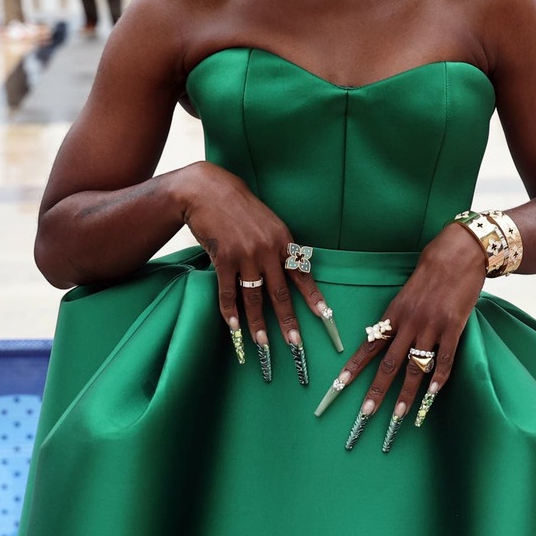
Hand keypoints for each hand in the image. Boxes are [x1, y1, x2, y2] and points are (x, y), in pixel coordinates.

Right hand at [177, 162, 329, 378]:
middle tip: (295, 344)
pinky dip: (230, 311)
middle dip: (288, 321)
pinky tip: (234, 327)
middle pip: (280, 293)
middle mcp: (268, 250)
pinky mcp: (223, 259)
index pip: (302, 274)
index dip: (314, 297)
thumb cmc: (240, 208)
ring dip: (258, 324)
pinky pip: (228, 291)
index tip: (326, 317)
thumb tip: (290, 270)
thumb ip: (279, 247)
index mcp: (284, 240)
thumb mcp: (269, 223)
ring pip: (254, 297)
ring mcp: (245, 256)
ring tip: (263, 344)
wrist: (208, 191)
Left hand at [325, 220, 485, 449]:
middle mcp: (408, 323)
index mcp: (393, 314)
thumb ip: (397, 318)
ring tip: (399, 417)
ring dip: (406, 395)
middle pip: (388, 364)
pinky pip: (445, 359)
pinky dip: (439, 379)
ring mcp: (431, 327)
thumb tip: (385, 339)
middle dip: (376, 392)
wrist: (458, 254)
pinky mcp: (453, 328)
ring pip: (415, 368)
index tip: (337, 387)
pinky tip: (432, 396)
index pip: (369, 347)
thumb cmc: (431, 272)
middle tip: (365, 415)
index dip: (353, 368)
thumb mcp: (406, 294)